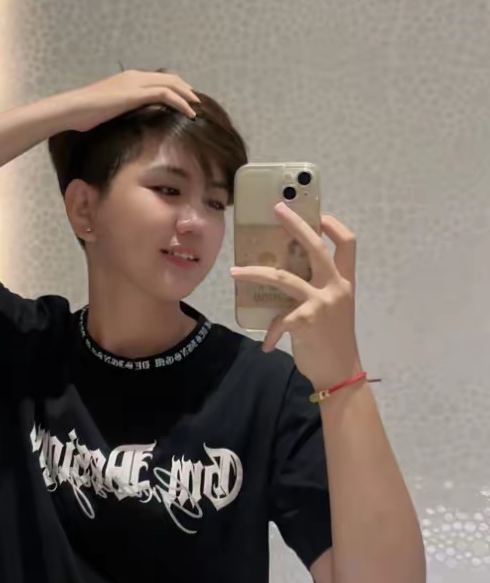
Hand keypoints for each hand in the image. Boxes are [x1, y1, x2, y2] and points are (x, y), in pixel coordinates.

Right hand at [58, 69, 200, 133]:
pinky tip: (189, 112)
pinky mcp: (135, 94)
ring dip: (187, 95)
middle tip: (196, 102)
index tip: (186, 98)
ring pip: (170, 84)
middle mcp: (134, 76)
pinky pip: (165, 94)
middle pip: (169, 78)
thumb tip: (127, 119)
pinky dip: (180, 102)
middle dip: (185, 89)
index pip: (158, 78)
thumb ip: (121, 108)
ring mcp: (135, 83)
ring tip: (197, 107)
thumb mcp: (107, 109)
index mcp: (128, 78)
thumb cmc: (84, 113)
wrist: (72, 108)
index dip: (175, 86)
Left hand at [230, 203, 361, 390]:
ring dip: (255, 272)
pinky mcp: (307, 321)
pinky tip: (265, 344)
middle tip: (276, 209)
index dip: (333, 225)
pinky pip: (278, 320)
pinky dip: (269, 333)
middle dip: (295, 225)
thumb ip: (317, 288)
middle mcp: (336, 287)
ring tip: (234, 272)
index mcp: (344, 281)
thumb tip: (287, 271)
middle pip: (316, 246)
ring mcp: (322, 303)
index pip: (347, 243)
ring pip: (283, 277)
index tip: (317, 214)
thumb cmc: (333, 338)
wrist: (341, 373)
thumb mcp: (333, 307)